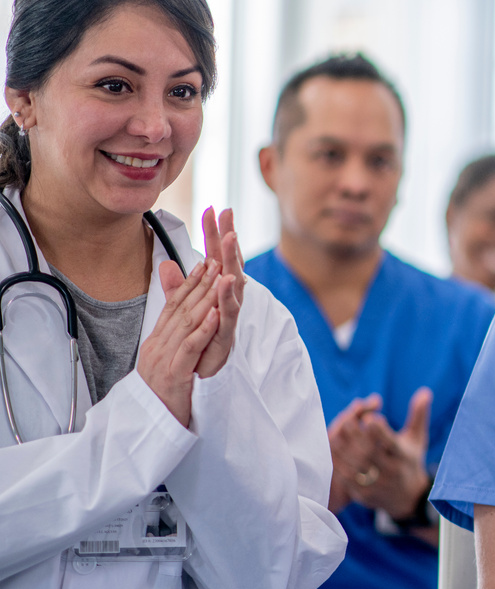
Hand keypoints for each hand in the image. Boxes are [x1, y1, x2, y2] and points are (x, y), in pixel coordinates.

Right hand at [136, 258, 221, 425]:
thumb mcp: (164, 361)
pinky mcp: (174, 375)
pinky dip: (203, 329)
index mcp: (157, 341)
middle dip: (201, 282)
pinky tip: (215, 314)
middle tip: (217, 258)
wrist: (147, 427)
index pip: (175, 305)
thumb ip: (172, 337)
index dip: (191, 283)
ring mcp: (164, 359)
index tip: (206, 262)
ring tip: (220, 276)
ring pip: (187, 323)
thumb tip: (178, 317)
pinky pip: (190, 348)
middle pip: (182, 308)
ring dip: (205, 298)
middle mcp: (159, 345)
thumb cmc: (161, 395)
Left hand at [194, 207, 244, 378]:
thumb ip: (177, 288)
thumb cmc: (196, 345)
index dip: (213, 233)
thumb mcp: (183, 311)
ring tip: (230, 237)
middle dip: (227, 237)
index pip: (215, 257)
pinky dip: (228, 297)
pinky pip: (229, 314)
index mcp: (215, 293)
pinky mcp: (227, 336)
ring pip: (233, 284)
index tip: (212, 208)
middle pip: (228, 263)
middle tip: (226, 212)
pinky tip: (227, 280)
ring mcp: (228, 317)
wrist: (196, 381)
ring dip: (232, 260)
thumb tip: (167, 264)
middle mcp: (226, 301)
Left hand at [327, 390, 432, 518]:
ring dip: (343, 449)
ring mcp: (376, 485)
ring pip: (354, 466)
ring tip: (336, 433)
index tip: (371, 417)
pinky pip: (346, 479)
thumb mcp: (417, 439)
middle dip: (356, 436)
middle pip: (369, 454)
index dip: (380, 431)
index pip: (391, 444)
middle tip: (347, 420)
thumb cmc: (410, 460)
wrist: (408, 498)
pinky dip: (338, 464)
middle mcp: (391, 472)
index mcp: (403, 457)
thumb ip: (418, 415)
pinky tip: (333, 452)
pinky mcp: (363, 495)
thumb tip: (425, 391)